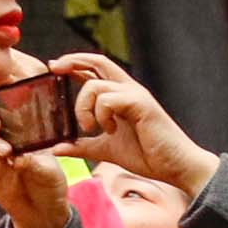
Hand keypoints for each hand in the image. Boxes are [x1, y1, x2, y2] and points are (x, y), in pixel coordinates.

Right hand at [0, 102, 75, 227]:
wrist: (43, 212)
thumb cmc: (51, 184)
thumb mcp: (50, 170)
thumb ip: (34, 161)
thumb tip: (18, 157)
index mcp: (25, 130)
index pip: (10, 108)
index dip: (2, 101)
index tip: (4, 104)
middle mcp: (8, 137)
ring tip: (7, 152)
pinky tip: (1, 163)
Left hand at [57, 55, 218, 202]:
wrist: (176, 167)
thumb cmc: (147, 156)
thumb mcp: (105, 150)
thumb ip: (81, 146)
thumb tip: (55, 148)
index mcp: (119, 96)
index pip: (93, 70)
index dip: (73, 64)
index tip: (52, 67)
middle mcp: (127, 90)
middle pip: (97, 60)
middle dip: (72, 60)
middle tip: (54, 68)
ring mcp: (135, 95)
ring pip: (96, 84)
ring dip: (84, 106)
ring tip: (90, 127)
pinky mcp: (141, 104)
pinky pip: (108, 99)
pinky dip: (101, 114)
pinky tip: (110, 130)